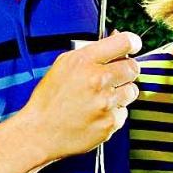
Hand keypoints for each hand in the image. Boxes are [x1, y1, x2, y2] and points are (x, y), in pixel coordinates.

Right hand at [20, 31, 141, 161]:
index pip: (124, 42)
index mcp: (84, 61)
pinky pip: (124, 112)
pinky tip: (96, 114)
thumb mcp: (63, 65)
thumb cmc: (49, 99)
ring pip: (132, 91)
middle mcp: (97, 80)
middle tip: (114, 77)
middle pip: (133, 67)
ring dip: (121, 93)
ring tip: (101, 98)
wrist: (40, 132)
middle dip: (126, 70)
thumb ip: (91, 52)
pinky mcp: (110, 122)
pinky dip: (113, 113)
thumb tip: (115, 40)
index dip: (132, 42)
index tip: (132, 46)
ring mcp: (106, 103)